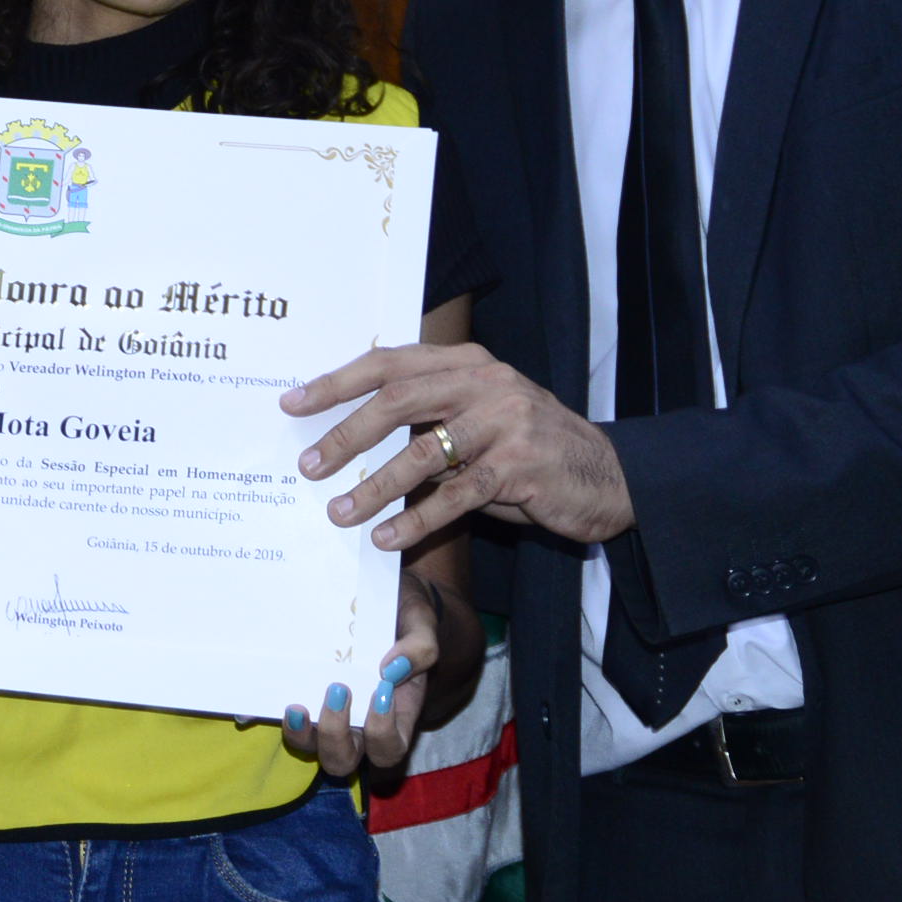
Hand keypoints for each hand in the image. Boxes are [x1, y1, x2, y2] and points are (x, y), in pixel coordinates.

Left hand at [284, 568, 443, 777]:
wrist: (379, 595)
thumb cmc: (403, 616)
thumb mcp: (420, 621)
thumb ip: (421, 646)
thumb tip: (391, 668)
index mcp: (394, 715)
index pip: (390, 748)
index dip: (383, 732)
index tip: (381, 690)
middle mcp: (358, 725)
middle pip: (343, 760)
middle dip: (335, 737)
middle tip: (337, 691)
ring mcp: (325, 715)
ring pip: (310, 748)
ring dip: (300, 735)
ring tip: (295, 707)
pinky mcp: (300, 697)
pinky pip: (279, 720)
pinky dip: (265, 717)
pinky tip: (257, 708)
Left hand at [286, 342, 634, 548]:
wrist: (608, 476)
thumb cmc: (529, 449)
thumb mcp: (480, 418)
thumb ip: (430, 416)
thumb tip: (352, 434)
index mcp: (467, 363)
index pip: (390, 363)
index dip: (338, 382)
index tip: (294, 403)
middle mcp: (485, 382)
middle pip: (398, 401)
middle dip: (346, 434)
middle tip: (309, 465)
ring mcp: (506, 422)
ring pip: (423, 452)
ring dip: (374, 485)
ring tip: (339, 511)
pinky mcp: (521, 466)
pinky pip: (457, 496)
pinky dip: (417, 519)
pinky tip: (387, 538)